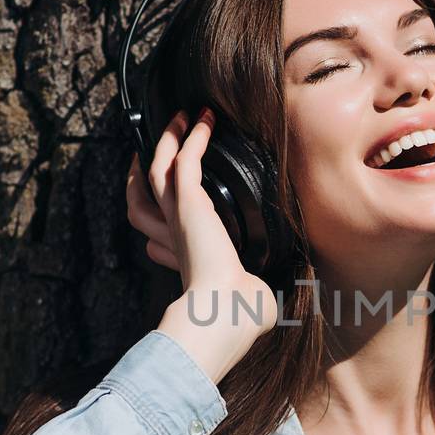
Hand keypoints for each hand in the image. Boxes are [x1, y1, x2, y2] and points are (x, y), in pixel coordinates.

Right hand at [128, 107, 278, 340]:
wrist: (226, 314)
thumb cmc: (242, 317)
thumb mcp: (256, 299)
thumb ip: (267, 292)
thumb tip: (292, 295)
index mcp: (186, 263)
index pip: (158, 239)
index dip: (155, 224)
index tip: (166, 209)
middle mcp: (174, 238)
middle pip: (142, 199)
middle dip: (143, 173)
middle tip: (152, 149)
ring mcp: (177, 218)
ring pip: (157, 169)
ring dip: (167, 140)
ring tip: (179, 117)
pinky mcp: (189, 202)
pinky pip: (184, 160)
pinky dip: (191, 137)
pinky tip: (202, 119)